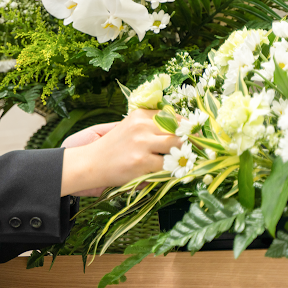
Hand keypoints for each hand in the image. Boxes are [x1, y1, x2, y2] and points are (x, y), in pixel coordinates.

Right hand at [60, 109, 182, 195]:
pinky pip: (168, 166)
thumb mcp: (130, 128)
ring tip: (182, 161)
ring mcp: (142, 144)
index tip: (193, 137)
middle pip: (179, 131)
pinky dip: (172, 170)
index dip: (186, 128)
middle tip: (194, 151)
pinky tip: (169, 172)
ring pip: (177, 147)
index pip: (174, 117)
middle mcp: (142, 126)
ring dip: (182, 156)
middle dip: (190, 142)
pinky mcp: (142, 162)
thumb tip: (181, 131)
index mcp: (140, 115)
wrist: (92, 162)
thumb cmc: (114, 147)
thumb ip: (151, 125)